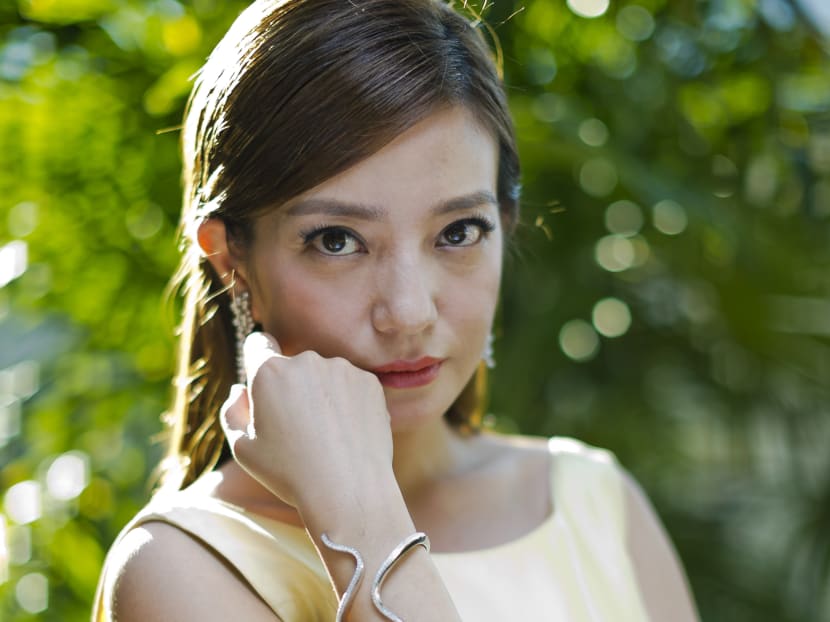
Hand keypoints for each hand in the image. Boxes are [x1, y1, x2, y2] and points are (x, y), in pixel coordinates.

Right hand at [219, 332, 394, 511]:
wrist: (348, 491)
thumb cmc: (290, 473)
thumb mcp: (243, 449)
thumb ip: (233, 411)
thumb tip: (241, 389)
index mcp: (270, 372)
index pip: (258, 344)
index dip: (257, 359)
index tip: (264, 381)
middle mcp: (307, 361)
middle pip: (293, 366)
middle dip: (292, 387)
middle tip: (297, 429)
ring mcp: (342, 369)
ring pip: (324, 376)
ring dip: (321, 394)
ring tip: (325, 436)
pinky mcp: (370, 382)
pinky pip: (351, 386)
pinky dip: (348, 403)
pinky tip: (347, 433)